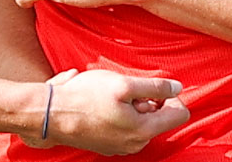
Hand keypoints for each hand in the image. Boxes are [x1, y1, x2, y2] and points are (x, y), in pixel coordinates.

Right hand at [22, 69, 188, 154]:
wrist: (52, 114)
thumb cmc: (86, 97)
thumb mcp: (124, 84)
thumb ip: (156, 86)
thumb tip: (178, 87)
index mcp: (144, 130)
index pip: (180, 114)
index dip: (171, 96)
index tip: (152, 87)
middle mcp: (136, 144)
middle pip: (160, 119)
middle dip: (149, 101)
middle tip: (126, 91)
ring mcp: (121, 147)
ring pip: (142, 123)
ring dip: (133, 108)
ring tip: (112, 98)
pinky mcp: (108, 145)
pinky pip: (126, 129)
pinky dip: (121, 116)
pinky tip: (103, 107)